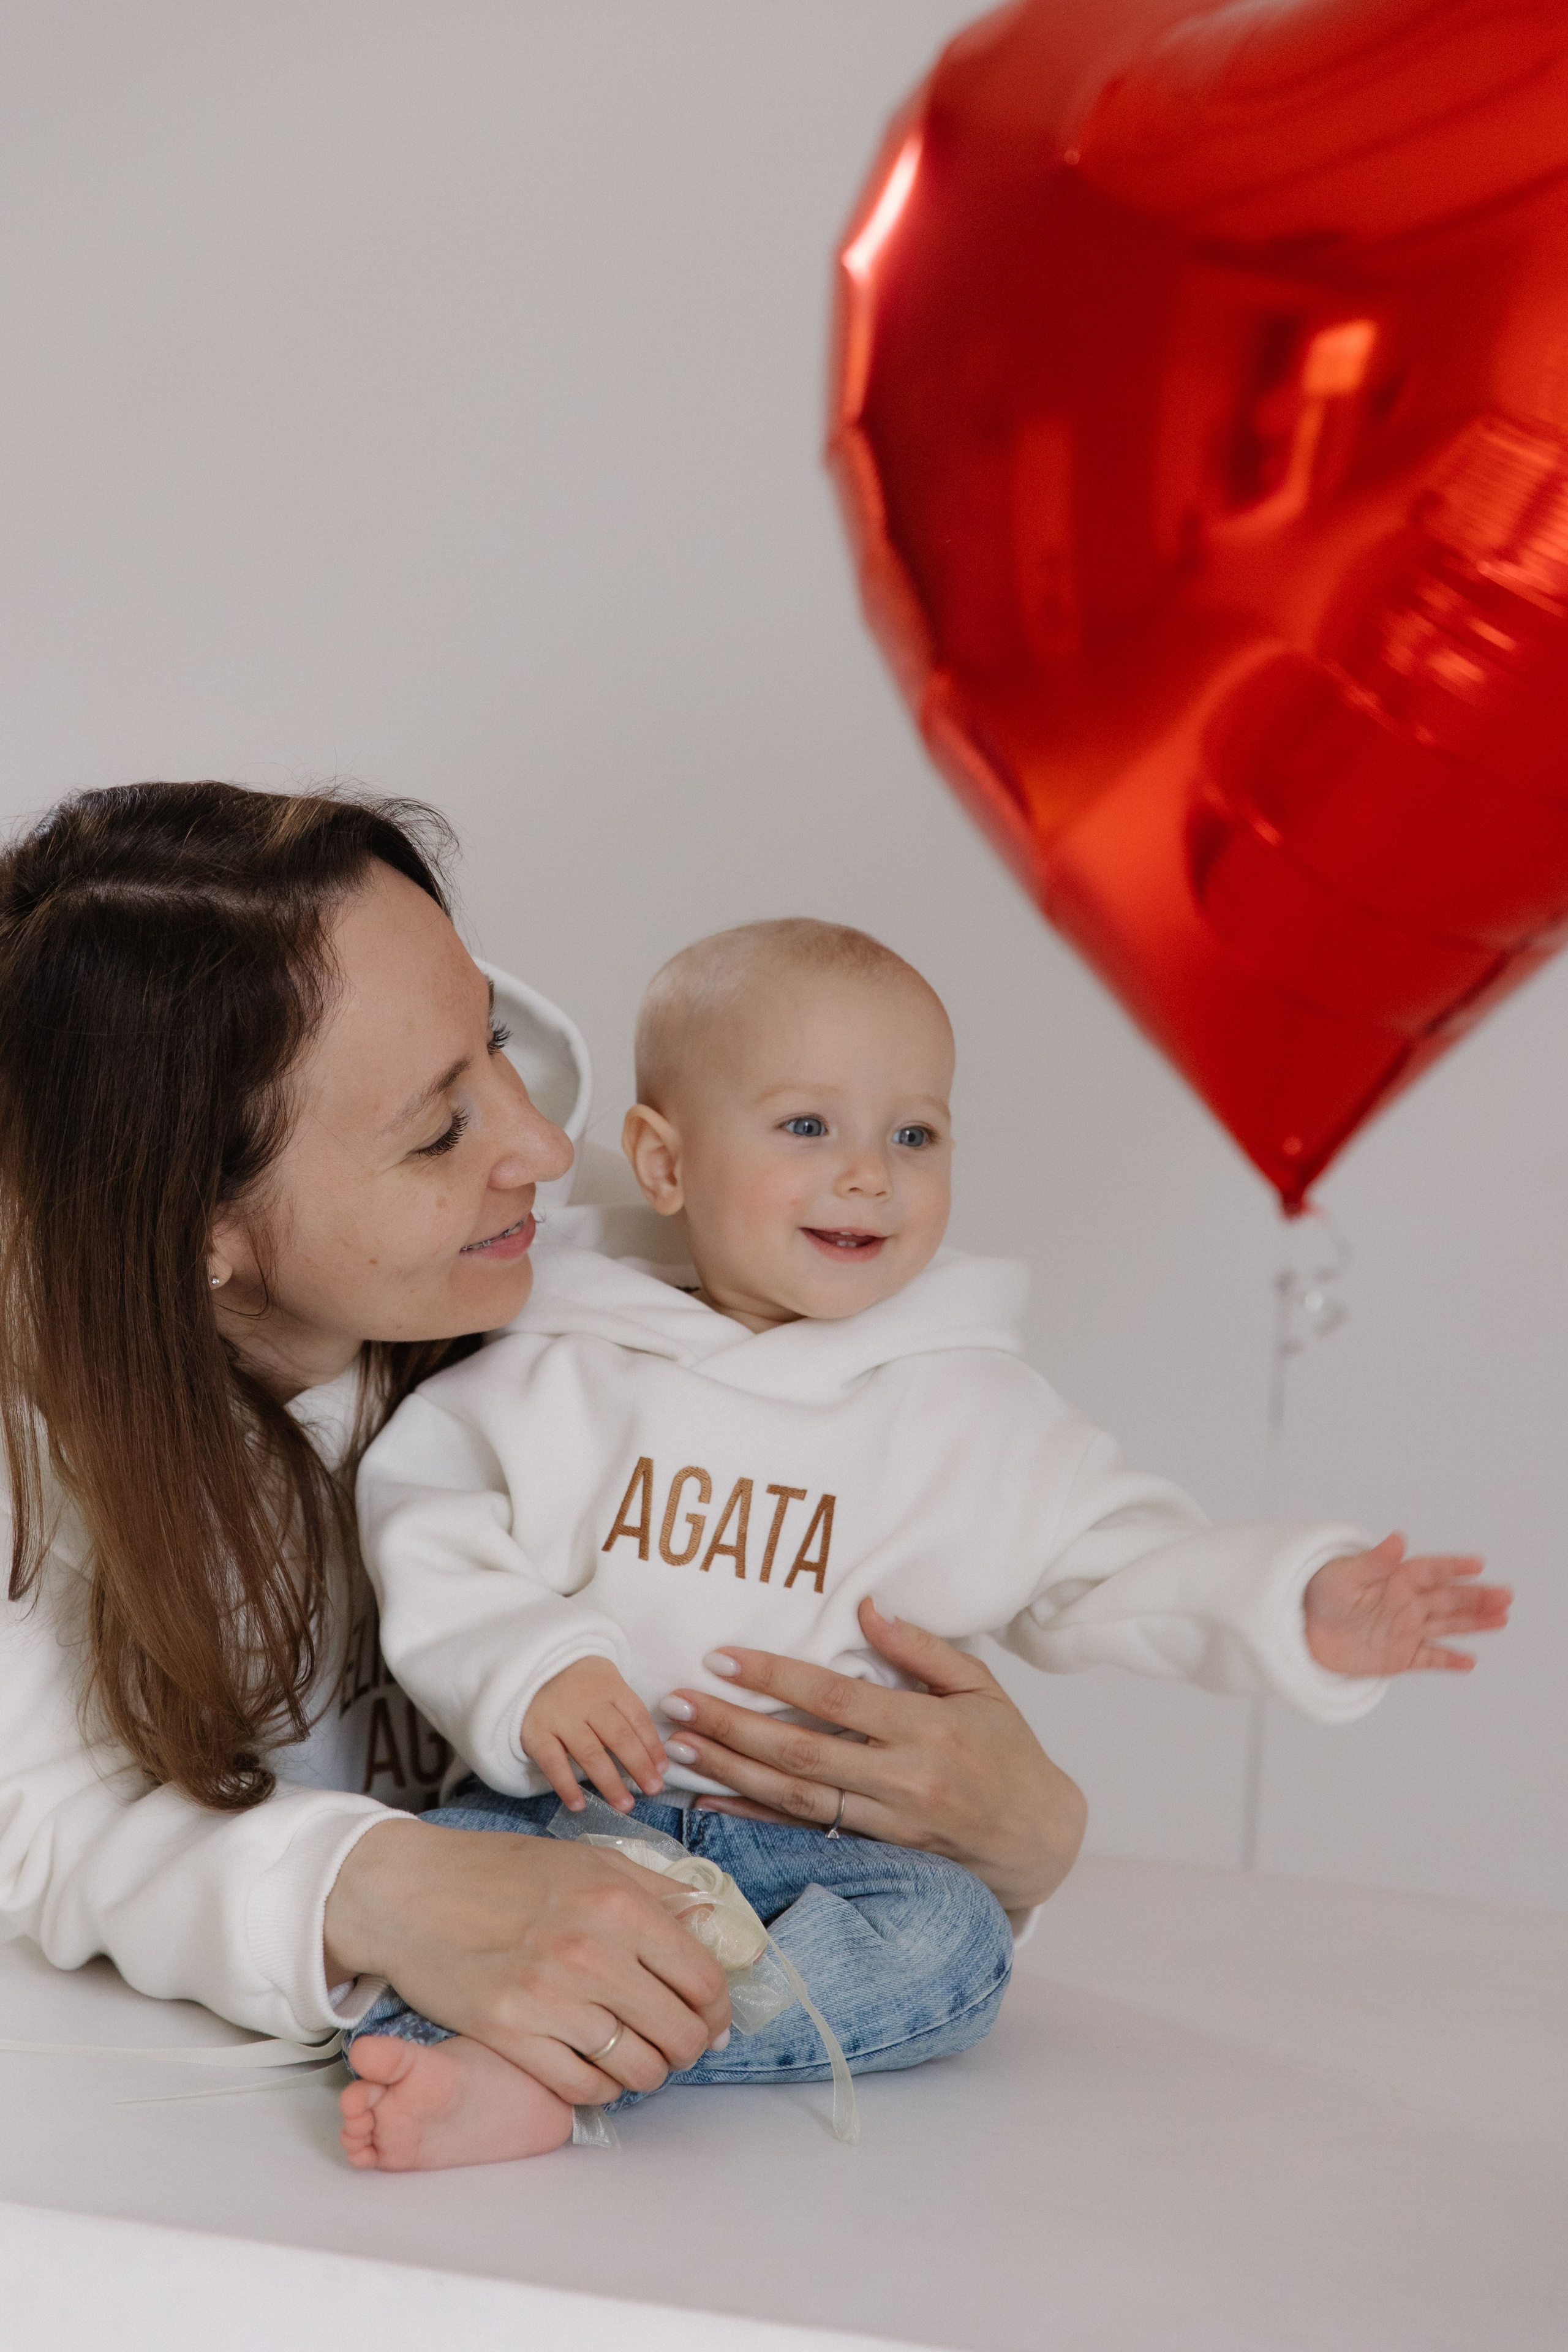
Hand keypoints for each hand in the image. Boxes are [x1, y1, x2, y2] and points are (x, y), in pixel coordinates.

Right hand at [323, 1816, 729, 2104]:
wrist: (412, 1892)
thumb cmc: (503, 1872)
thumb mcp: (590, 1862)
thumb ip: (657, 1893)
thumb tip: (713, 1928)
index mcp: (618, 1903)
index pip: (703, 1978)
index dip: (718, 2008)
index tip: (712, 2017)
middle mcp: (591, 1952)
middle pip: (680, 2031)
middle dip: (690, 2044)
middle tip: (679, 2041)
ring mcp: (549, 1999)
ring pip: (638, 2068)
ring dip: (650, 2070)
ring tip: (640, 2055)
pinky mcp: (509, 2035)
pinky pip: (585, 2088)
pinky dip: (604, 2088)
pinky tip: (599, 2067)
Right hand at [521, 1656, 666, 1813]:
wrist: (535, 1666)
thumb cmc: (582, 1685)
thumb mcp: (609, 1686)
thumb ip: (628, 1716)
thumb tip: (654, 1759)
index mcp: (611, 1688)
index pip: (637, 1718)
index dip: (652, 1746)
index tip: (662, 1771)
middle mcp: (588, 1702)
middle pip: (618, 1736)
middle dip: (638, 1766)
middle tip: (653, 1789)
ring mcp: (561, 1718)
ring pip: (590, 1752)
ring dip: (610, 1782)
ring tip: (624, 1805)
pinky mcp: (536, 1732)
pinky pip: (553, 1763)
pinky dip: (566, 1786)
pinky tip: (579, 1805)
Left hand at [662, 1599, 1085, 1914]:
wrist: (1038, 1840)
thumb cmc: (1008, 1752)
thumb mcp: (980, 1687)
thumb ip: (922, 1649)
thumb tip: (867, 1608)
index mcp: (926, 1729)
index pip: (835, 1698)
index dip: (775, 1678)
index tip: (722, 1657)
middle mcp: (902, 1779)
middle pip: (802, 1753)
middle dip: (732, 1726)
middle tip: (676, 1702)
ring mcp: (887, 1824)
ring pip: (796, 1799)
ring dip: (731, 1773)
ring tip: (680, 1747)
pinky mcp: (877, 1856)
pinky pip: (806, 1837)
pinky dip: (756, 1821)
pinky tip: (713, 1804)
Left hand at [1304, 1535, 1511, 1677]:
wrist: (1301, 1629)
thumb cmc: (1321, 1593)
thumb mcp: (1346, 1575)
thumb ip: (1375, 1561)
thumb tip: (1399, 1537)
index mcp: (1395, 1578)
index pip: (1431, 1570)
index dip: (1454, 1566)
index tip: (1478, 1563)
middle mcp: (1406, 1603)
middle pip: (1448, 1598)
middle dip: (1476, 1597)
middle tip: (1506, 1595)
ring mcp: (1405, 1629)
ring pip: (1446, 1625)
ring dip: (1473, 1622)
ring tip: (1502, 1618)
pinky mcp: (1398, 1656)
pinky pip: (1428, 1658)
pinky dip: (1448, 1660)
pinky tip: (1469, 1661)